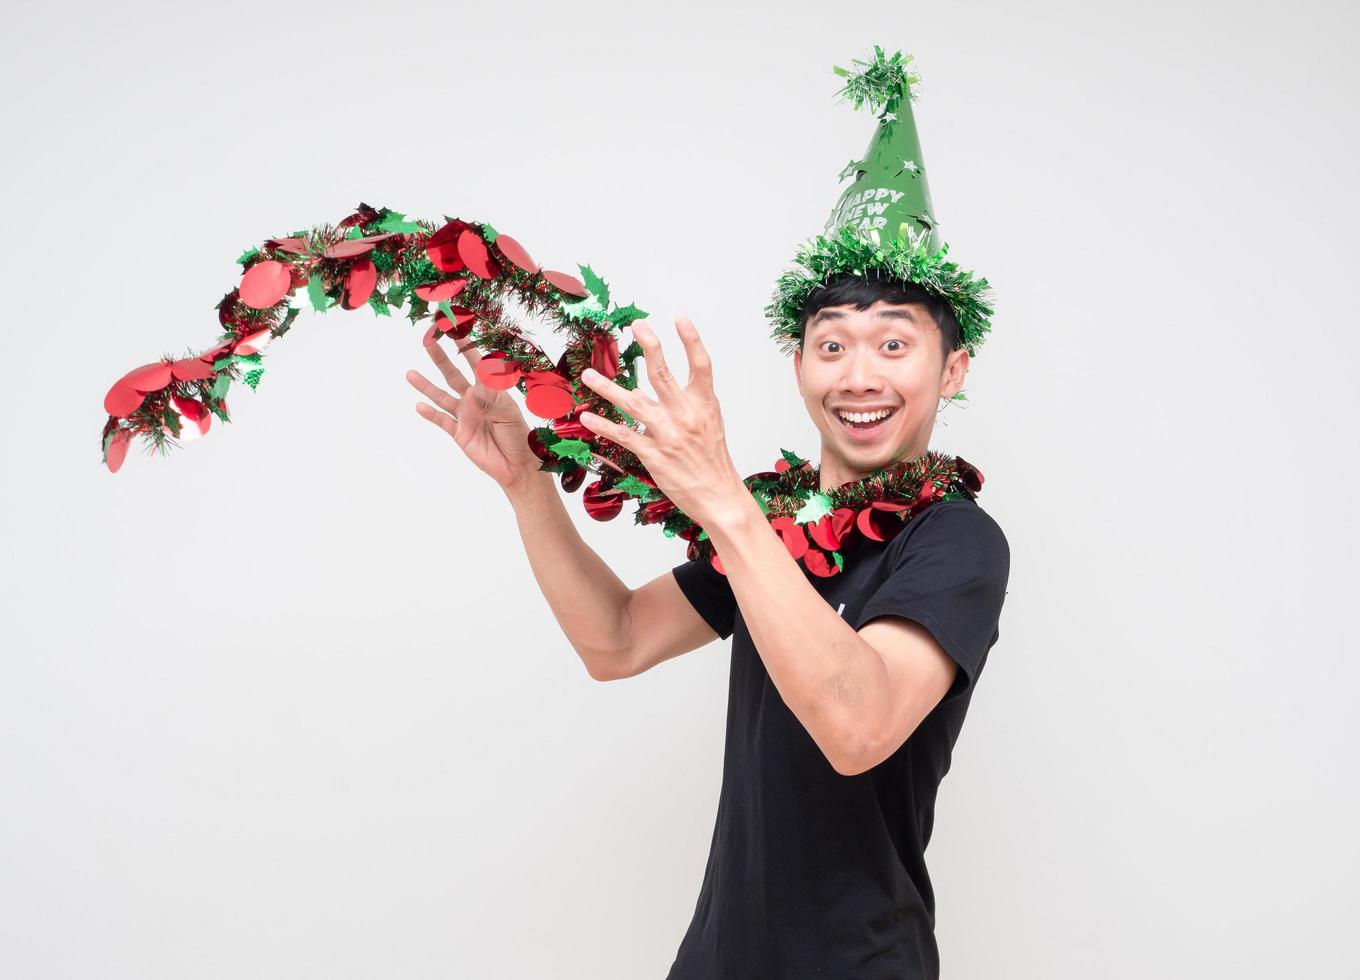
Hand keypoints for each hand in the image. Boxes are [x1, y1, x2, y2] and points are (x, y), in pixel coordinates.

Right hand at [406, 336, 543, 495]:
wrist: (517, 466)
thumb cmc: (519, 437)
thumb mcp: (509, 417)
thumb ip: (490, 403)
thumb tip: (471, 392)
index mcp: (491, 391)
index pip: (476, 364)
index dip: (466, 348)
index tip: (455, 330)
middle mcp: (475, 400)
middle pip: (454, 375)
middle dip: (441, 359)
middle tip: (428, 341)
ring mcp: (465, 416)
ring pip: (442, 397)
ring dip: (426, 386)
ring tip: (410, 374)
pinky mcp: (459, 433)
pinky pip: (442, 421)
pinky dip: (430, 414)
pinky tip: (419, 406)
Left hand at [577, 316, 748, 527]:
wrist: (719, 496)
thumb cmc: (712, 459)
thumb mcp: (707, 423)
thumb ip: (683, 402)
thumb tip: (649, 385)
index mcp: (704, 405)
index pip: (701, 365)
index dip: (691, 339)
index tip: (679, 316)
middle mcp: (686, 416)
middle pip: (664, 375)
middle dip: (650, 347)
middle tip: (636, 325)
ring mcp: (668, 435)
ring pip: (633, 404)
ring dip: (607, 388)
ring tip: (588, 374)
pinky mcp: (654, 455)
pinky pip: (624, 435)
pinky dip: (604, 425)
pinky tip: (588, 416)